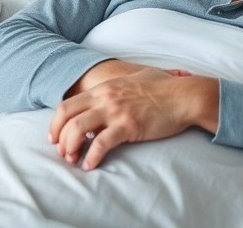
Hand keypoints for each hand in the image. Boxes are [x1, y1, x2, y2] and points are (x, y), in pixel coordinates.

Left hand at [49, 66, 196, 170]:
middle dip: (58, 138)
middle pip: (66, 117)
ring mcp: (116, 112)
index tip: (56, 137)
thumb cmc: (167, 87)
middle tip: (63, 152)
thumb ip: (122, 83)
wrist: (186, 96)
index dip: (56, 123)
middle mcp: (106, 98)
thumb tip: (118, 88)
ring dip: (70, 148)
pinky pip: (101, 144)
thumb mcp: (139, 77)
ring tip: (74, 160)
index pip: (67, 104)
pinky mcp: (128, 126)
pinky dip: (92, 157)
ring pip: (77, 130)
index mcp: (105, 87)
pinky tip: (91, 165)